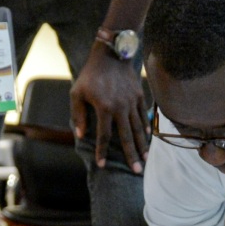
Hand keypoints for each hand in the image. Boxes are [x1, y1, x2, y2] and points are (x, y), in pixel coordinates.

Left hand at [70, 46, 147, 173]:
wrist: (111, 54)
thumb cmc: (90, 75)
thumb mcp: (77, 93)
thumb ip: (78, 115)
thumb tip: (81, 135)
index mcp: (104, 107)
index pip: (104, 136)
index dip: (102, 152)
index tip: (102, 165)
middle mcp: (120, 107)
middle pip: (127, 137)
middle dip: (131, 156)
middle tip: (136, 172)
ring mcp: (132, 102)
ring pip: (139, 128)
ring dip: (142, 146)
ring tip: (145, 160)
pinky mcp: (140, 96)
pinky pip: (144, 115)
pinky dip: (146, 128)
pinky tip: (147, 139)